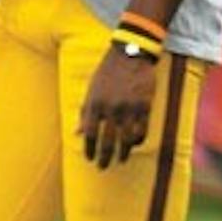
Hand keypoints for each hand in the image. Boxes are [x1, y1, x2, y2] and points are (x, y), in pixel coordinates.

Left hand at [78, 48, 157, 169]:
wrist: (130, 53)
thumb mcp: (91, 89)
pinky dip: (137, 141)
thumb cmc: (108, 71)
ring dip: (123, 153)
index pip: (90, 134)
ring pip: (126, 140)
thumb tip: (77, 133)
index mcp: (95, 104)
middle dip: (104, 157)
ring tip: (121, 160)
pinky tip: (134, 145)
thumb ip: (85, 112)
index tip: (90, 159)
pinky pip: (142, 131)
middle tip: (103, 167)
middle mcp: (111, 109)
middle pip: (107, 141)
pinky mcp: (145, 106)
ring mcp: (129, 108)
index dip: (89, 150)